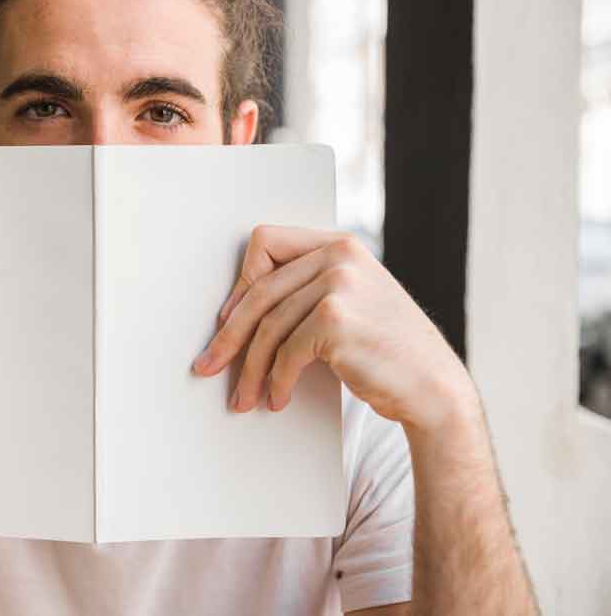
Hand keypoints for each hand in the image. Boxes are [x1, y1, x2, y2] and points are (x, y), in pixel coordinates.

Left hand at [191, 226, 476, 430]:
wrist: (434, 387)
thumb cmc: (386, 351)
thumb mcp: (351, 302)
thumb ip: (308, 289)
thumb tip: (237, 311)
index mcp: (339, 244)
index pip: (266, 242)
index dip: (241, 283)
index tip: (227, 319)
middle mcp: (339, 256)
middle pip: (258, 291)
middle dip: (228, 336)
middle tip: (208, 365)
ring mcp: (339, 284)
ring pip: (268, 327)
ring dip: (250, 369)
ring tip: (244, 397)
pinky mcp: (335, 319)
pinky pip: (286, 353)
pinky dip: (276, 381)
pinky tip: (276, 399)